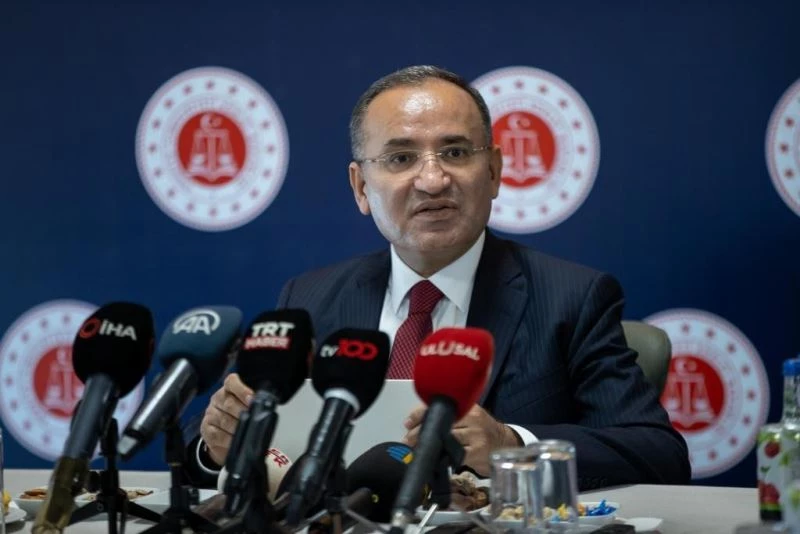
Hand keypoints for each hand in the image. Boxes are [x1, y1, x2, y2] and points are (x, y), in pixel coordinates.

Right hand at [200, 373, 252, 465]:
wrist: (225, 435)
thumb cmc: (240, 417)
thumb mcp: (248, 407)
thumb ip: (255, 404)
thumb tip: (264, 408)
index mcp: (229, 389)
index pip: (232, 382)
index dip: (242, 390)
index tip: (252, 399)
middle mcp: (218, 399)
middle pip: (229, 403)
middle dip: (243, 413)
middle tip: (253, 420)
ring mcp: (211, 414)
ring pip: (224, 420)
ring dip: (237, 428)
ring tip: (247, 432)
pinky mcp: (206, 430)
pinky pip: (217, 435)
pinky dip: (228, 439)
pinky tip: (235, 441)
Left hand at [403, 404, 520, 476]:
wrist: (505, 442)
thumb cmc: (481, 429)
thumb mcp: (467, 417)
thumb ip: (448, 416)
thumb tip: (417, 423)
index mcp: (467, 406)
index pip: (440, 406)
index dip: (420, 414)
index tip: (407, 423)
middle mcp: (472, 418)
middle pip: (441, 423)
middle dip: (421, 433)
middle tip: (407, 441)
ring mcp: (476, 434)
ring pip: (447, 439)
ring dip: (430, 447)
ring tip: (418, 451)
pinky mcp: (478, 451)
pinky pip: (457, 455)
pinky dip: (445, 458)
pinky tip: (437, 460)